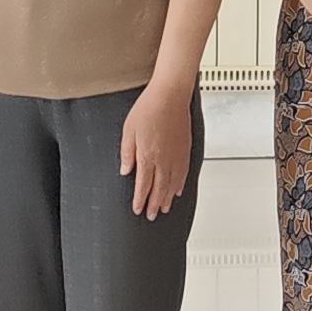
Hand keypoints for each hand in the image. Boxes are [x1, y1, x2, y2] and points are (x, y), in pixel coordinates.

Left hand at [119, 77, 196, 218]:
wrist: (171, 95)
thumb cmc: (149, 108)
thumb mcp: (129, 130)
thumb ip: (127, 152)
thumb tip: (126, 170)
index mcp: (148, 156)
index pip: (143, 185)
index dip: (140, 200)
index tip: (137, 209)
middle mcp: (164, 159)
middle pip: (159, 189)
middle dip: (154, 204)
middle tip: (151, 216)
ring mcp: (177, 155)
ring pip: (173, 184)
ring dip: (168, 198)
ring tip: (165, 208)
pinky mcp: (185, 149)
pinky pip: (184, 173)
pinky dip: (180, 185)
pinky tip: (178, 190)